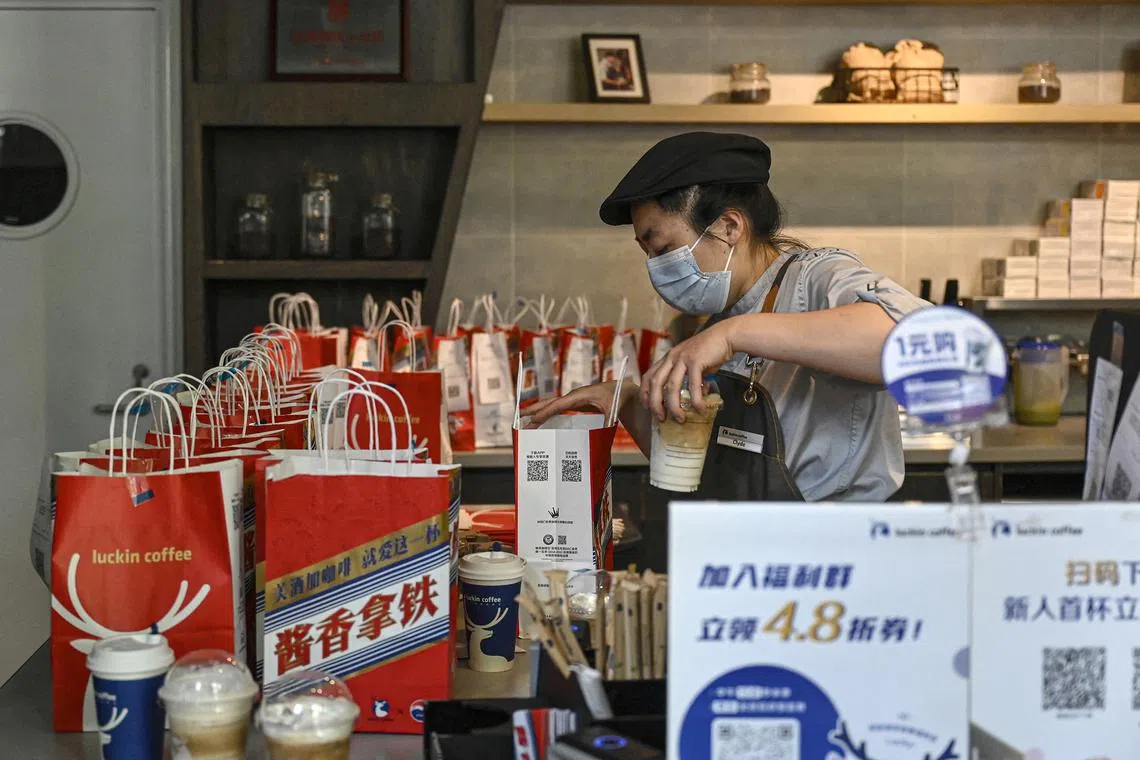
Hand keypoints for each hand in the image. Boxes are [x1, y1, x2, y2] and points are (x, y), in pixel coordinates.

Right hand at [524, 381, 638, 426]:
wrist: (623, 391)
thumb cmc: (618, 398)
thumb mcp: (613, 409)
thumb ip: (607, 419)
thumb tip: (603, 429)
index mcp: (580, 395)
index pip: (558, 405)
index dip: (545, 412)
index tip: (533, 420)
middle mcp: (573, 396)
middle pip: (549, 402)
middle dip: (534, 409)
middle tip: (518, 417)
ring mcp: (574, 399)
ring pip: (551, 404)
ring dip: (538, 411)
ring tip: (523, 419)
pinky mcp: (576, 403)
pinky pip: (558, 408)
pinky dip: (547, 413)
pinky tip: (541, 421)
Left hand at [642, 319, 733, 421]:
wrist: (725, 335)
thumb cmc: (710, 350)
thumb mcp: (693, 364)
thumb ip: (688, 379)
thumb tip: (691, 399)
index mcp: (668, 357)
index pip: (649, 376)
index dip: (645, 393)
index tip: (646, 407)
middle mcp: (672, 357)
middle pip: (656, 383)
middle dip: (655, 403)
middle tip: (660, 418)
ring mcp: (683, 358)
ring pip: (671, 386)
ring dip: (673, 405)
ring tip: (680, 418)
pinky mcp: (696, 361)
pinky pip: (693, 385)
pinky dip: (696, 399)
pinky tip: (700, 409)